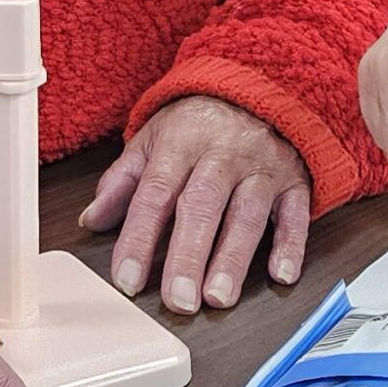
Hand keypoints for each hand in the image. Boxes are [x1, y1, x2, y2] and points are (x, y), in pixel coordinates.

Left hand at [79, 97, 309, 314]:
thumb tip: (92, 221)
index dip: (139, 237)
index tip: (128, 279)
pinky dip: (292, 244)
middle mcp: (222, 154)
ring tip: (219, 297)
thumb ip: (123, 181)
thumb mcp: (153, 138)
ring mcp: (261, 166)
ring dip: (234, 257)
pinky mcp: (294, 180)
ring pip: (248, 212)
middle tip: (178, 300)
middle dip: (189, 255)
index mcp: (181, 143)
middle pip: (203, 205)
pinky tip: (282, 275)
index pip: (155, 193)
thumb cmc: (199, 123)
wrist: (257, 86)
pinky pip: (295, 212)